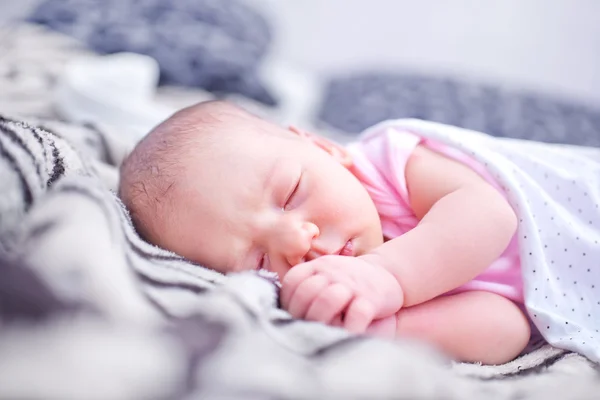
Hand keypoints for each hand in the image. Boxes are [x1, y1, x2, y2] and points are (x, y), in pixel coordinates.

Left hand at [280, 255, 402, 333]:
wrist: (387, 274)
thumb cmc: (347, 282)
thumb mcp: (324, 275)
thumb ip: (304, 288)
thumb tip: (278, 313)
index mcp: (317, 266)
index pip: (292, 282)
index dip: (287, 303)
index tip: (289, 318)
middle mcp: (333, 272)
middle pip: (307, 293)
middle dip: (301, 317)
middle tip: (303, 331)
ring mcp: (352, 285)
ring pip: (328, 301)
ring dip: (322, 322)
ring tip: (322, 333)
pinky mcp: (371, 299)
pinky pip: (356, 315)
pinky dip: (348, 329)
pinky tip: (344, 336)